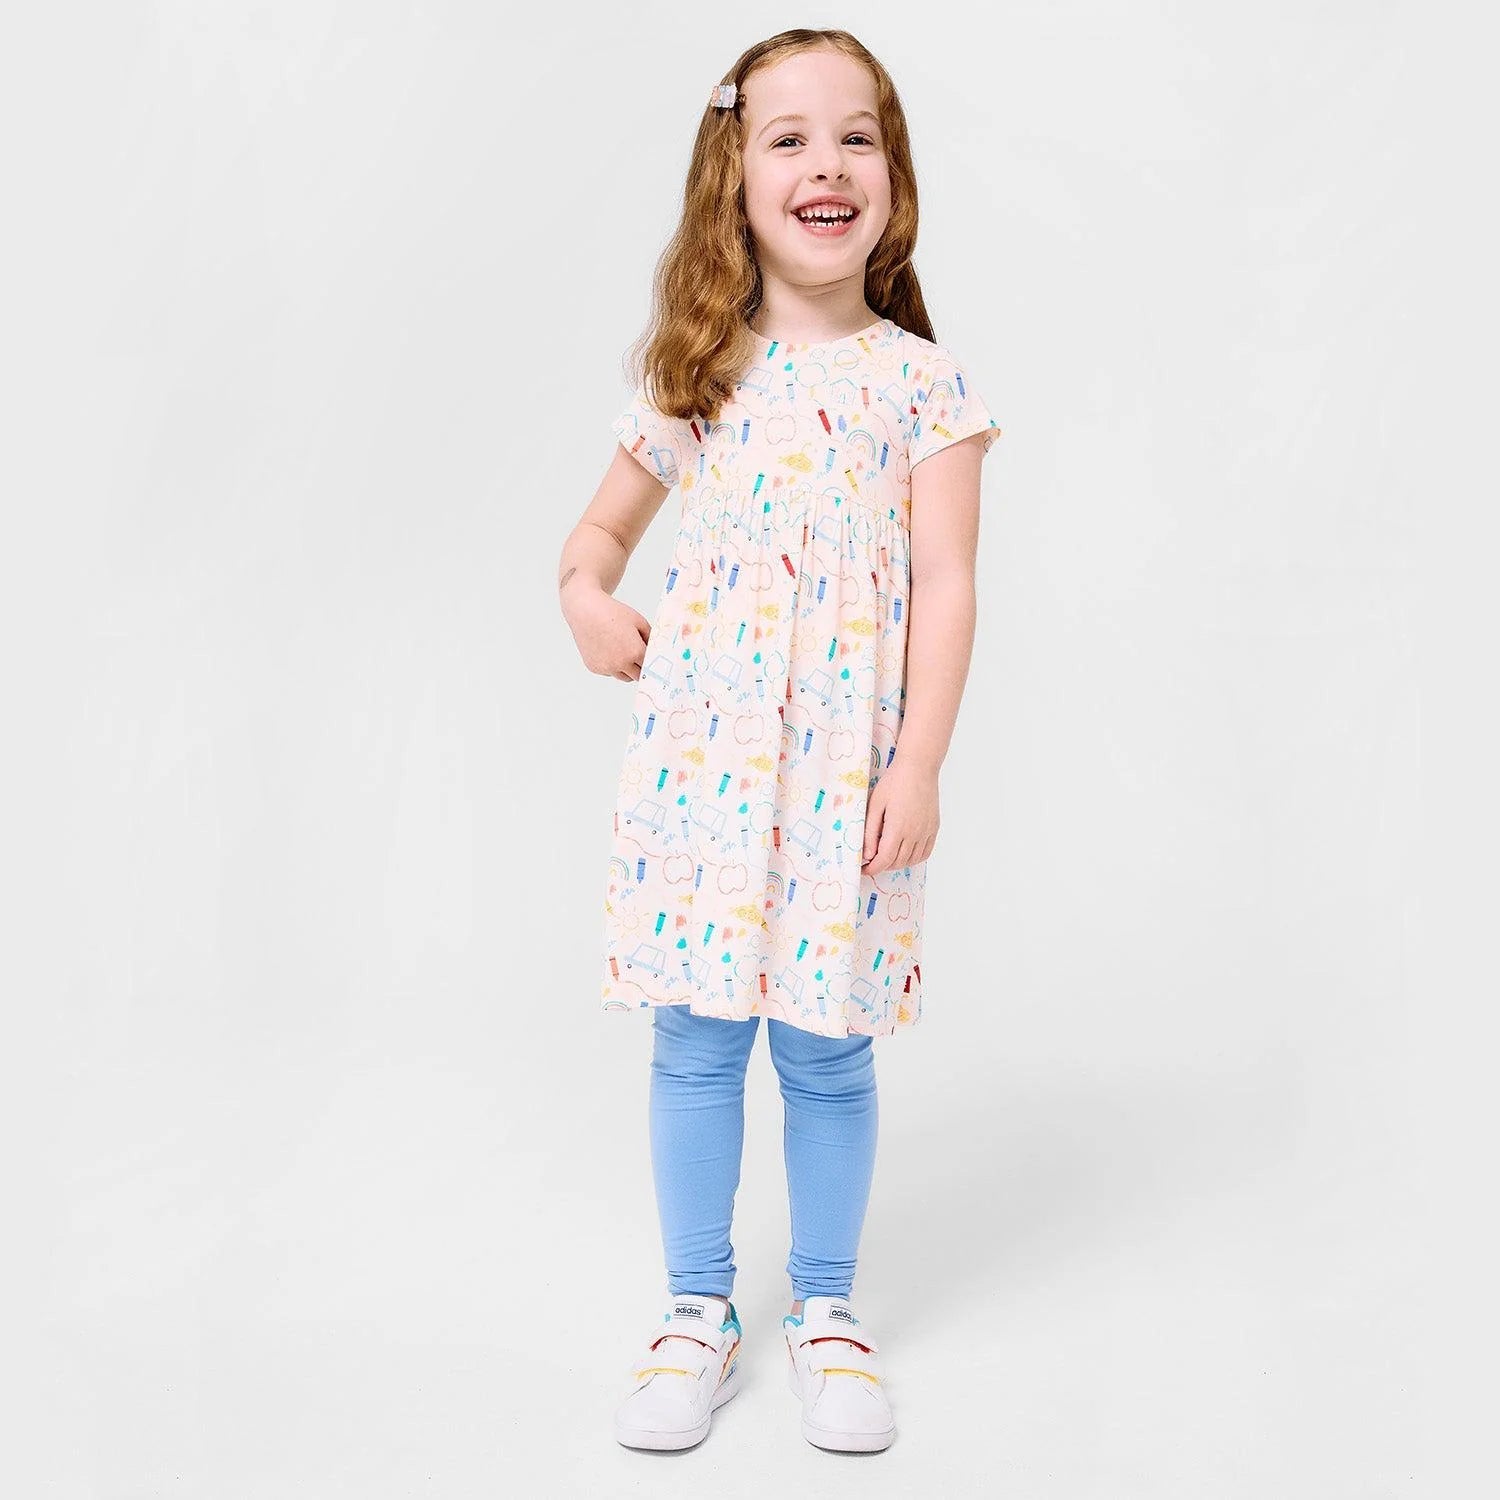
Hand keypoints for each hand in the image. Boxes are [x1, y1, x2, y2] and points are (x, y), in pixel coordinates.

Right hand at [562, 582, 652, 680]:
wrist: (586, 611)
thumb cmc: (613, 613)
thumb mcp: (639, 621)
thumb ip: (651, 638)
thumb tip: (656, 650)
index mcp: (635, 652)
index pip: (650, 666)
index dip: (650, 661)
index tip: (651, 659)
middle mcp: (621, 663)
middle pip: (638, 676)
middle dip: (640, 667)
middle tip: (639, 657)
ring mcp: (606, 667)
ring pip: (623, 677)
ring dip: (627, 669)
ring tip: (623, 651)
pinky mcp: (594, 668)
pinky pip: (608, 672)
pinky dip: (611, 666)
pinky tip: (608, 649)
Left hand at [861, 759, 938, 874]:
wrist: (919, 768)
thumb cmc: (894, 782)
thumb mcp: (875, 805)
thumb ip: (871, 832)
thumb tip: (867, 854)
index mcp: (898, 828)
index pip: (884, 859)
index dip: (872, 869)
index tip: (863, 870)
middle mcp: (915, 833)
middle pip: (897, 862)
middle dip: (882, 866)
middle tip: (870, 861)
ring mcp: (927, 831)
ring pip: (911, 860)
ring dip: (897, 864)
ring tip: (886, 856)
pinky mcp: (934, 828)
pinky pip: (925, 852)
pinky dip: (913, 858)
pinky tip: (904, 853)